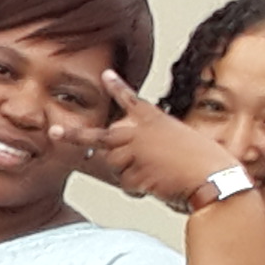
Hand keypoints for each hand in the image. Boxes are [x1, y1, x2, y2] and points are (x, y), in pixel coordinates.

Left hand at [55, 71, 236, 206]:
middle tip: (53, 132)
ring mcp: (132, 151)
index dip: (116, 87)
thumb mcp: (179, 142)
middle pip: (98, 138)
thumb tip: (135, 160)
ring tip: (156, 174)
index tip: (106, 75)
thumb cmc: (203, 163)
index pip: (130, 100)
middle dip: (73, 137)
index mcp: (153, 119)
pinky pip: (125, 184)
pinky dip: (139, 189)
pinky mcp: (132, 171)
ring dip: (128, 174)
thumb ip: (153, 144)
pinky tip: (159, 185)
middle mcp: (137, 132)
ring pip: (113, 165)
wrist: (212, 177)